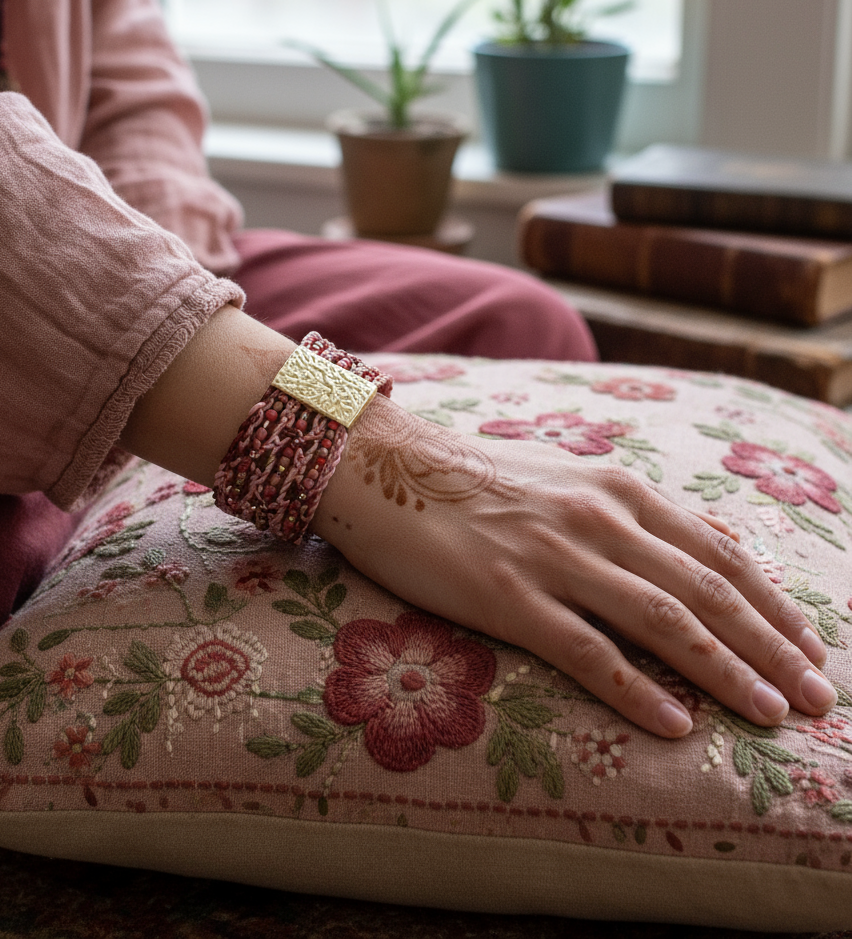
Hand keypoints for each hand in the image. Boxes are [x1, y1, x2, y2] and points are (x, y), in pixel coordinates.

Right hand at [315, 397, 836, 737]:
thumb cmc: (470, 477)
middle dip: (771, 646)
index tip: (811, 646)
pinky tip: (673, 723)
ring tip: (773, 714)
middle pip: (704, 591)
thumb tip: (702, 541)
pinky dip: (635, 689)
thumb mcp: (563, 476)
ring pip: (660, 621)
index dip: (771, 603)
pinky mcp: (505, 593)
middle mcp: (596, 519)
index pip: (715, 552)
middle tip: (819, 696)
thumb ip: (629, 510)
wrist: (383, 466)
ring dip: (724, 671)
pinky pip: (584, 649)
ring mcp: (552, 556)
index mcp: (614, 489)